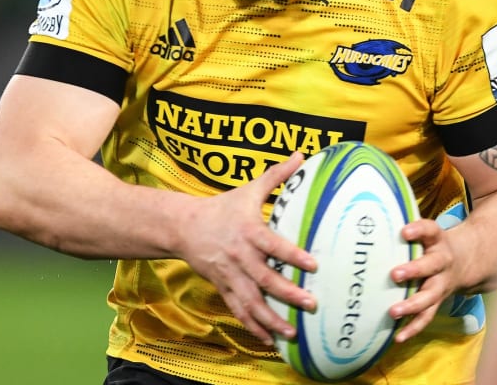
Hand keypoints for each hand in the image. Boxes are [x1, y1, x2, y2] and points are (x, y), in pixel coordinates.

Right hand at [178, 152, 318, 345]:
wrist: (183, 227)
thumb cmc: (223, 207)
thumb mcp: (248, 190)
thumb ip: (276, 176)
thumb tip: (301, 155)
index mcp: (248, 231)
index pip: (272, 245)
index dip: (292, 255)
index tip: (312, 265)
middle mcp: (239, 256)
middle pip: (264, 278)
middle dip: (287, 293)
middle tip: (310, 303)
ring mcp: (230, 275)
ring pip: (251, 301)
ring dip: (271, 319)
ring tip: (292, 332)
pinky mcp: (223, 288)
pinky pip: (239, 310)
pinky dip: (253, 326)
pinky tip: (269, 341)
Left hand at [387, 218, 456, 342]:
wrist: (465, 261)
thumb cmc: (432, 244)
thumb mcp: (426, 231)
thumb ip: (407, 227)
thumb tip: (372, 213)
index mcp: (437, 240)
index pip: (430, 230)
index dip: (418, 230)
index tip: (404, 231)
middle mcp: (442, 262)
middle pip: (431, 266)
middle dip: (414, 270)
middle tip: (394, 274)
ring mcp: (441, 284)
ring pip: (430, 296)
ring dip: (412, 305)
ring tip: (393, 312)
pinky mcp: (437, 302)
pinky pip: (427, 317)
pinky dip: (413, 328)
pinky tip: (398, 337)